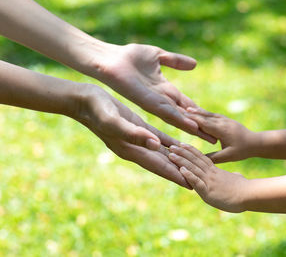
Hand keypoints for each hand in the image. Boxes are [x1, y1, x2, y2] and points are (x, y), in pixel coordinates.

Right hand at [73, 84, 189, 187]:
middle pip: (164, 163)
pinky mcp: (139, 127)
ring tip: (195, 166)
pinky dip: (171, 144)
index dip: (175, 176)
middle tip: (200, 180)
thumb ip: (135, 135)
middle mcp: (137, 148)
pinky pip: (160, 139)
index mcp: (132, 151)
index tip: (192, 185)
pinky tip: (182, 146)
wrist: (85, 100)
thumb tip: (157, 146)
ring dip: (178, 159)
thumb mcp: (116, 122)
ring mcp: (138, 139)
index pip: (159, 167)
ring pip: (164, 152)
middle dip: (181, 171)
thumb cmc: (98, 111)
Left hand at [93, 43, 216, 143]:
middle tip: (215, 140)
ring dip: (193, 128)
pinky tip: (192, 127)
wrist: (110, 58)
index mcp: (165, 90)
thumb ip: (176, 61)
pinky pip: (166, 113)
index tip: (214, 123)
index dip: (200, 113)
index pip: (186, 105)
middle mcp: (162, 101)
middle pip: (184, 116)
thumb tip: (195, 64)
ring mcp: (155, 103)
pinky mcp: (147, 102)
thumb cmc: (129, 56)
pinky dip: (180, 120)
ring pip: (178, 118)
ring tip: (207, 138)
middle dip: (199, 128)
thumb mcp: (158, 56)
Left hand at [168, 143, 247, 212]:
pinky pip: (197, 182)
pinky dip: (189, 176)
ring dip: (181, 162)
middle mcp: (211, 174)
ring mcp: (209, 182)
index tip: (182, 144)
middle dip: (182, 153)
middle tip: (171, 145)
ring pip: (193, 169)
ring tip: (171, 154)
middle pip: (194, 160)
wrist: (250, 195)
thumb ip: (233, 177)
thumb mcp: (237, 180)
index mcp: (216, 172)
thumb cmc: (245, 189)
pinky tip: (181, 170)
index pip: (201, 158)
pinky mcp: (209, 192)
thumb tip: (235, 176)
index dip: (191, 151)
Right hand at [185, 107, 253, 162]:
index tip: (182, 117)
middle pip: (205, 116)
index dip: (193, 120)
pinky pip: (214, 115)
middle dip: (193, 113)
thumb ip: (213, 157)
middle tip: (181, 110)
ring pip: (210, 114)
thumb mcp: (228, 156)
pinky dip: (206, 113)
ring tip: (188, 109)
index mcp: (222, 130)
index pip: (204, 123)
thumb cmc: (243, 151)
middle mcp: (223, 122)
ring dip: (199, 111)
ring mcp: (226, 120)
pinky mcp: (228, 120)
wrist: (257, 143)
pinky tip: (201, 113)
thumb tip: (198, 159)